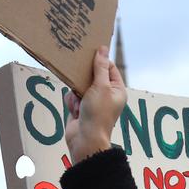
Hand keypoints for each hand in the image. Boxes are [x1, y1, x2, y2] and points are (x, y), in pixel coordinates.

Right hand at [64, 45, 126, 164]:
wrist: (85, 140)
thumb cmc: (98, 114)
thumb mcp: (101, 86)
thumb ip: (100, 67)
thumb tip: (103, 49)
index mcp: (117, 90)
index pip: (109, 68)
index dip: (100, 61)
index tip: (89, 53)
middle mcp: (106, 96)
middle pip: (93, 76)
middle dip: (84, 79)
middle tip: (79, 75)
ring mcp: (93, 103)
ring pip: (80, 86)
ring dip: (77, 94)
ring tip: (79, 103)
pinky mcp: (80, 109)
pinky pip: (73, 97)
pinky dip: (72, 103)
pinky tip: (75, 111)